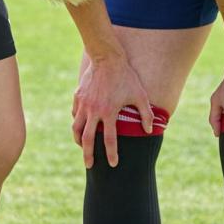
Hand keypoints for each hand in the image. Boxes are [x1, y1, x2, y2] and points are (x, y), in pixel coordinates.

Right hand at [72, 52, 155, 168]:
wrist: (106, 58)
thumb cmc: (126, 76)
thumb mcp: (140, 94)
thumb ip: (146, 114)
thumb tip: (149, 130)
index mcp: (109, 112)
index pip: (109, 139)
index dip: (111, 154)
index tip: (113, 164)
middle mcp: (93, 111)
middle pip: (87, 139)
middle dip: (88, 154)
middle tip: (89, 165)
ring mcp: (83, 104)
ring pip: (76, 128)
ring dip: (78, 140)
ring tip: (81, 147)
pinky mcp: (78, 97)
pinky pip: (75, 114)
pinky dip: (77, 122)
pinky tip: (81, 126)